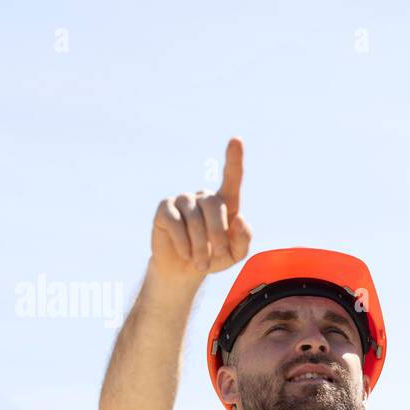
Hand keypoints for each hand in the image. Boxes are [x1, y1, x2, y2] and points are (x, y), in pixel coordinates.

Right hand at [150, 137, 251, 280]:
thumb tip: (240, 219)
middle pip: (214, 206)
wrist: (185, 270)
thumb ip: (244, 238)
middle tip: (218, 257)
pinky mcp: (165, 209)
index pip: (232, 178)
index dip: (234, 159)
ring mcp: (183, 200)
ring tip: (201, 262)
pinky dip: (183, 242)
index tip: (236, 140)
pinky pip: (175, 222)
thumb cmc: (213, 258)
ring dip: (200, 245)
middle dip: (218, 235)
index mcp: (225, 202)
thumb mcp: (235, 254)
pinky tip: (185, 254)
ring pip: (194, 217)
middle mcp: (204, 197)